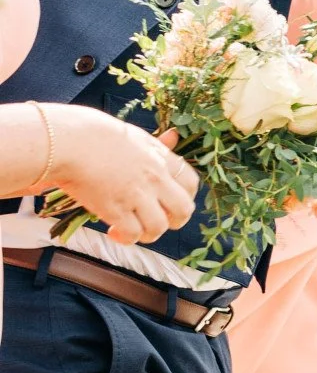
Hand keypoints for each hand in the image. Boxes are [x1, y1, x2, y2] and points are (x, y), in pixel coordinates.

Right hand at [45, 109, 198, 244]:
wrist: (69, 141)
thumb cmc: (94, 133)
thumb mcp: (134, 135)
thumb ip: (155, 144)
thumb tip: (173, 137)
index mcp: (161, 158)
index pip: (191, 183)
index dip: (184, 196)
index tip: (169, 200)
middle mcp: (155, 178)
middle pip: (183, 210)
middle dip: (173, 221)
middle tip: (156, 220)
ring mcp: (137, 195)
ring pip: (159, 227)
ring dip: (147, 233)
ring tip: (133, 228)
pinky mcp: (116, 210)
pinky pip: (133, 235)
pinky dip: (126, 238)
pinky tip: (114, 232)